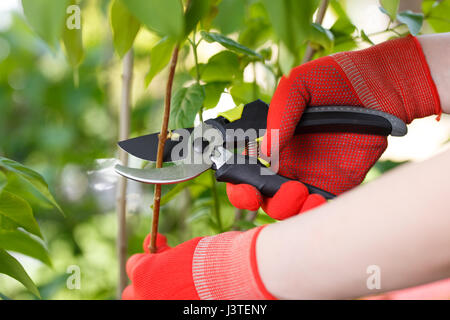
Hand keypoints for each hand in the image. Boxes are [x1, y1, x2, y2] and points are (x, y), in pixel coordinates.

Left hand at [122, 228, 274, 299]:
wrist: (227, 275)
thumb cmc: (206, 257)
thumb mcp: (180, 249)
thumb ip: (164, 252)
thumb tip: (156, 244)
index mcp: (143, 272)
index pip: (133, 265)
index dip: (148, 257)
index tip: (161, 251)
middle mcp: (144, 295)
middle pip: (131, 292)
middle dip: (143, 283)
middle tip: (161, 277)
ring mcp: (158, 307)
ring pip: (144, 303)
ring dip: (153, 295)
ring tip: (172, 290)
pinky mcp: (176, 316)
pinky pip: (167, 307)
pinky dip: (172, 301)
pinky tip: (185, 296)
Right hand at [227, 35, 441, 219]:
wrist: (380, 84)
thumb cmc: (336, 78)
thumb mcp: (299, 84)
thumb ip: (279, 113)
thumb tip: (265, 150)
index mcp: (272, 141)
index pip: (245, 169)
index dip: (237, 183)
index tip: (243, 185)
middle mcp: (288, 162)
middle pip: (262, 195)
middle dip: (257, 200)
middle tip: (269, 191)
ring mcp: (312, 175)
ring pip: (288, 208)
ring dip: (286, 208)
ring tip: (301, 191)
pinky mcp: (337, 184)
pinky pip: (320, 208)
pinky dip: (314, 212)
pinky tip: (317, 201)